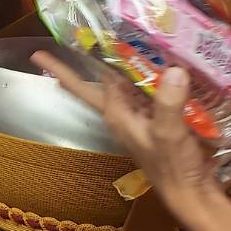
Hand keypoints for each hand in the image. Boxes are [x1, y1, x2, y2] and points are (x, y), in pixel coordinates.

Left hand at [32, 52, 218, 220]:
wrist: (192, 192)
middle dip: (81, 63)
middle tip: (62, 42)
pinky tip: (158, 63)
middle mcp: (122, 112)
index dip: (63, 67)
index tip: (38, 53)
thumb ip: (168, 102)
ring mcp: (139, 115)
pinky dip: (151, 77)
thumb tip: (173, 70)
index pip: (82, 85)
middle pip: (97, 82)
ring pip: (125, 83)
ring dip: (122, 64)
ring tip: (116, 39)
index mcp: (115, 113)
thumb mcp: (169, 132)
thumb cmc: (174, 165)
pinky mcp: (159, 118)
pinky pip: (149, 91)